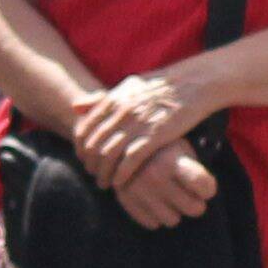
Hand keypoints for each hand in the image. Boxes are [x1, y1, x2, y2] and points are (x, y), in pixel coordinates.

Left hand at [73, 62, 215, 183]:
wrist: (193, 84)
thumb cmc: (161, 86)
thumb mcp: (128, 86)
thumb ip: (101, 98)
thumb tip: (75, 107)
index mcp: (113, 99)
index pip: (84, 130)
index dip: (80, 149)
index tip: (84, 160)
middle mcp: (120, 112)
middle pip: (93, 146)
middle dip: (90, 165)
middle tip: (93, 175)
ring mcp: (137, 125)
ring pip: (108, 156)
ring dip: (103, 173)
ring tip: (104, 183)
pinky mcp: (154, 136)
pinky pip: (130, 161)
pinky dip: (121, 174)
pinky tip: (119, 183)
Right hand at [111, 141, 217, 229]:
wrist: (120, 142)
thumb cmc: (160, 148)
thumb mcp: (180, 148)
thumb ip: (193, 169)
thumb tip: (204, 195)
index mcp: (173, 160)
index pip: (204, 186)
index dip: (208, 189)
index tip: (205, 187)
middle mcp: (155, 176)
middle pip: (193, 209)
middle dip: (195, 204)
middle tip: (189, 195)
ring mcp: (139, 190)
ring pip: (173, 220)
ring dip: (174, 211)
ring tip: (169, 197)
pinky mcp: (125, 200)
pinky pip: (152, 223)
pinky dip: (155, 215)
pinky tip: (153, 201)